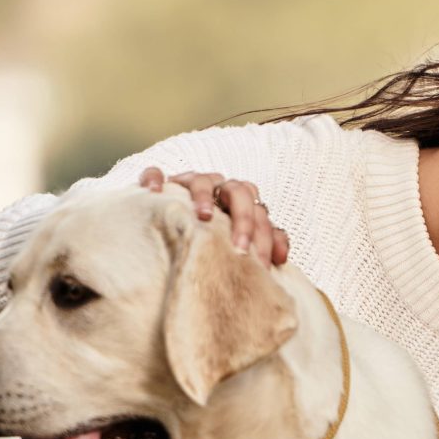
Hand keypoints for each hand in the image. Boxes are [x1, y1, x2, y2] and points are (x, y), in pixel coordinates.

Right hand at [137, 166, 289, 264]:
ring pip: (201, 179)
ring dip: (204, 195)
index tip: (262, 266)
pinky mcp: (159, 183)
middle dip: (243, 219)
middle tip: (240, 248)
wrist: (163, 227)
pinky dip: (156, 179)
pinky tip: (157, 192)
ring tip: (204, 216)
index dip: (265, 236)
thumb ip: (261, 242)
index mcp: (239, 201)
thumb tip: (283, 257)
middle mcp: (217, 188)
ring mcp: (188, 183)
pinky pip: (155, 173)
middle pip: (238, 191)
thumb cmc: (208, 237)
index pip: (259, 210)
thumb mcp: (235, 241)